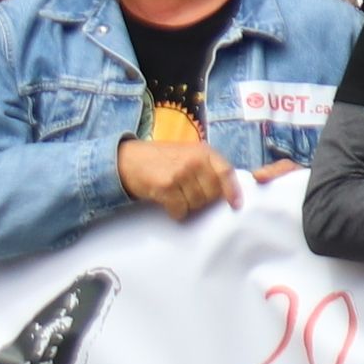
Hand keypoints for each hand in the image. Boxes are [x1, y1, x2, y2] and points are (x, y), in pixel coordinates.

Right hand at [115, 139, 235, 221]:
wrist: (128, 159)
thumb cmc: (162, 159)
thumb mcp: (189, 154)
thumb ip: (207, 167)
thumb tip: (226, 190)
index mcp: (204, 152)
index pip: (226, 173)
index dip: (233, 190)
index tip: (235, 204)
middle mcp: (195, 161)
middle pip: (212, 193)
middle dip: (203, 200)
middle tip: (188, 195)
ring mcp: (180, 173)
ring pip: (197, 203)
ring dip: (188, 206)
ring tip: (176, 196)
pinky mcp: (165, 186)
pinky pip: (180, 209)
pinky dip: (176, 212)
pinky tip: (168, 204)